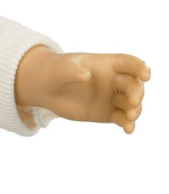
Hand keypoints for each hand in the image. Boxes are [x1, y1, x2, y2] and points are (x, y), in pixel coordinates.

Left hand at [16, 47, 149, 132]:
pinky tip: (128, 130)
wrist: (48, 89)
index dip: (140, 68)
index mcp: (108, 65)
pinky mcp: (107, 113)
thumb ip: (73, 71)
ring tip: (130, 116)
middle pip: (134, 85)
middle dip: (136, 93)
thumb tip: (85, 76)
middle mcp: (115, 81)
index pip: (130, 63)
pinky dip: (127, 124)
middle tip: (132, 102)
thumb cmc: (57, 72)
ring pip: (132, 103)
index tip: (146, 75)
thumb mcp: (62, 68)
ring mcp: (112, 97)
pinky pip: (122, 118)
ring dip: (135, 110)